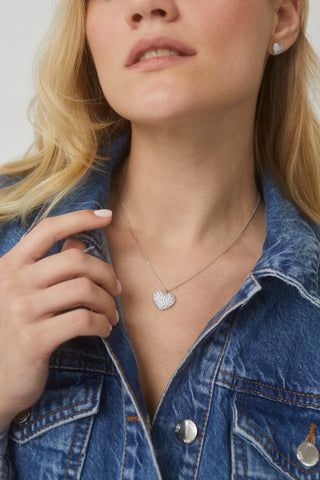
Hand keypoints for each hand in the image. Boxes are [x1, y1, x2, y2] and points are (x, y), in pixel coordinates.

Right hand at [0, 210, 119, 431]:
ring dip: (108, 303)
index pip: (48, 229)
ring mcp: (22, 310)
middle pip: (75, 260)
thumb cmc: (16, 330)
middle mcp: (13, 282)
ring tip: (111, 315)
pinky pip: (83, 320)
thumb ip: (50, 265)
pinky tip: (104, 329)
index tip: (107, 216)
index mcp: (11, 265)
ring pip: (84, 290)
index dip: (79, 217)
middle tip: (116, 290)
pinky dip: (102, 324)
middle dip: (106, 273)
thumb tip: (78, 241)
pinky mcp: (34, 339)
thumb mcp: (25, 292)